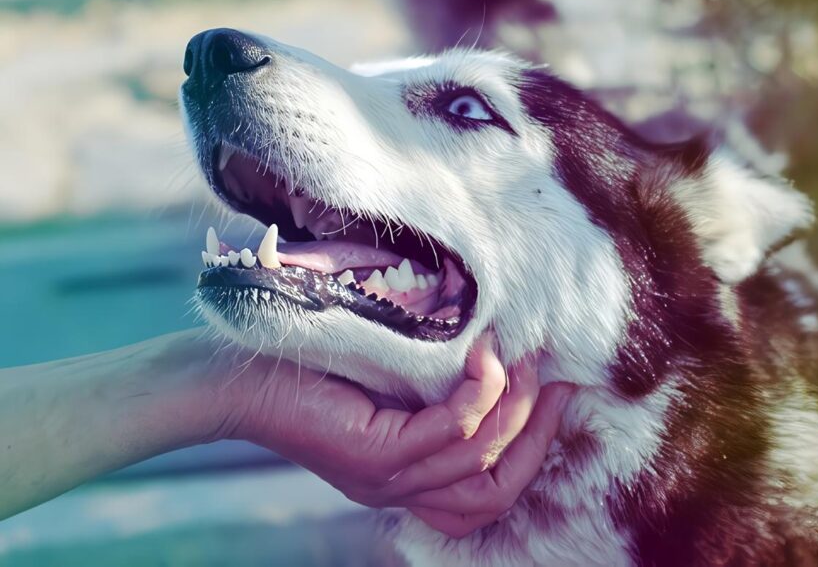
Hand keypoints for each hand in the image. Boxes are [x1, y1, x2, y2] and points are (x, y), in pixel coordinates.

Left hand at [223, 334, 573, 537]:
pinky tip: (484, 357)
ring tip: (521, 358)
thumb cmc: (308, 366)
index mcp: (406, 480)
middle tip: (556, 380)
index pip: (490, 496)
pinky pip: (449, 433)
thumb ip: (433, 387)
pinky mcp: (371, 455)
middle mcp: (400, 491)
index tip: (557, 394)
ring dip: (513, 407)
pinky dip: (479, 395)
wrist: (230, 376)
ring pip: (480, 461)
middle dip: (537, 437)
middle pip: (497, 493)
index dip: (534, 449)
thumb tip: (498, 353)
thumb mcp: (386, 382)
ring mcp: (386, 478)